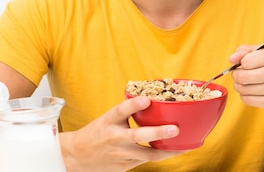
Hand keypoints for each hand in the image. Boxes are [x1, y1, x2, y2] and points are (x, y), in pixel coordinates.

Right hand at [59, 96, 184, 171]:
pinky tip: (174, 150)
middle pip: (137, 136)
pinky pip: (147, 160)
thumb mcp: (108, 118)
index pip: (120, 110)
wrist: (78, 156)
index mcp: (109, 121)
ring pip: (148, 154)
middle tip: (174, 129)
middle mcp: (115, 138)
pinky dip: (161, 155)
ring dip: (168, 150)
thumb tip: (150, 98)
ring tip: (185, 146)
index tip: (146, 98)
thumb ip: (127, 111)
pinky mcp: (125, 166)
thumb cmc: (98, 132)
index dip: (133, 104)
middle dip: (157, 133)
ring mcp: (121, 154)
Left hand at [229, 45, 263, 114]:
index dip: (240, 63)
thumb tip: (231, 58)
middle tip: (241, 76)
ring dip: (240, 87)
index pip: (246, 60)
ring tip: (248, 84)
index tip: (243, 65)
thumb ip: (248, 51)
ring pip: (243, 89)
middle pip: (242, 76)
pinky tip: (254, 92)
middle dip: (237, 76)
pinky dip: (246, 96)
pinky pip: (247, 100)